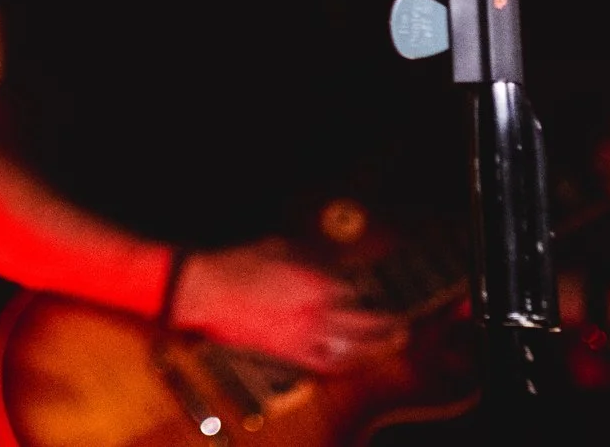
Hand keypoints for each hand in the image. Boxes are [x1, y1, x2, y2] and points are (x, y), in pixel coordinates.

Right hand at [171, 240, 404, 372]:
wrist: (208, 291)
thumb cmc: (239, 265)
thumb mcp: (279, 246)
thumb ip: (310, 256)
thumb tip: (329, 261)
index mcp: (318, 283)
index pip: (354, 289)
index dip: (364, 289)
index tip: (370, 287)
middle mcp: (318, 312)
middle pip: (365, 322)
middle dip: (387, 324)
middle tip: (401, 323)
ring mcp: (305, 335)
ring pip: (352, 347)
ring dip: (375, 347)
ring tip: (390, 344)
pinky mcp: (289, 352)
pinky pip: (326, 362)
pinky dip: (346, 363)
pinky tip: (354, 360)